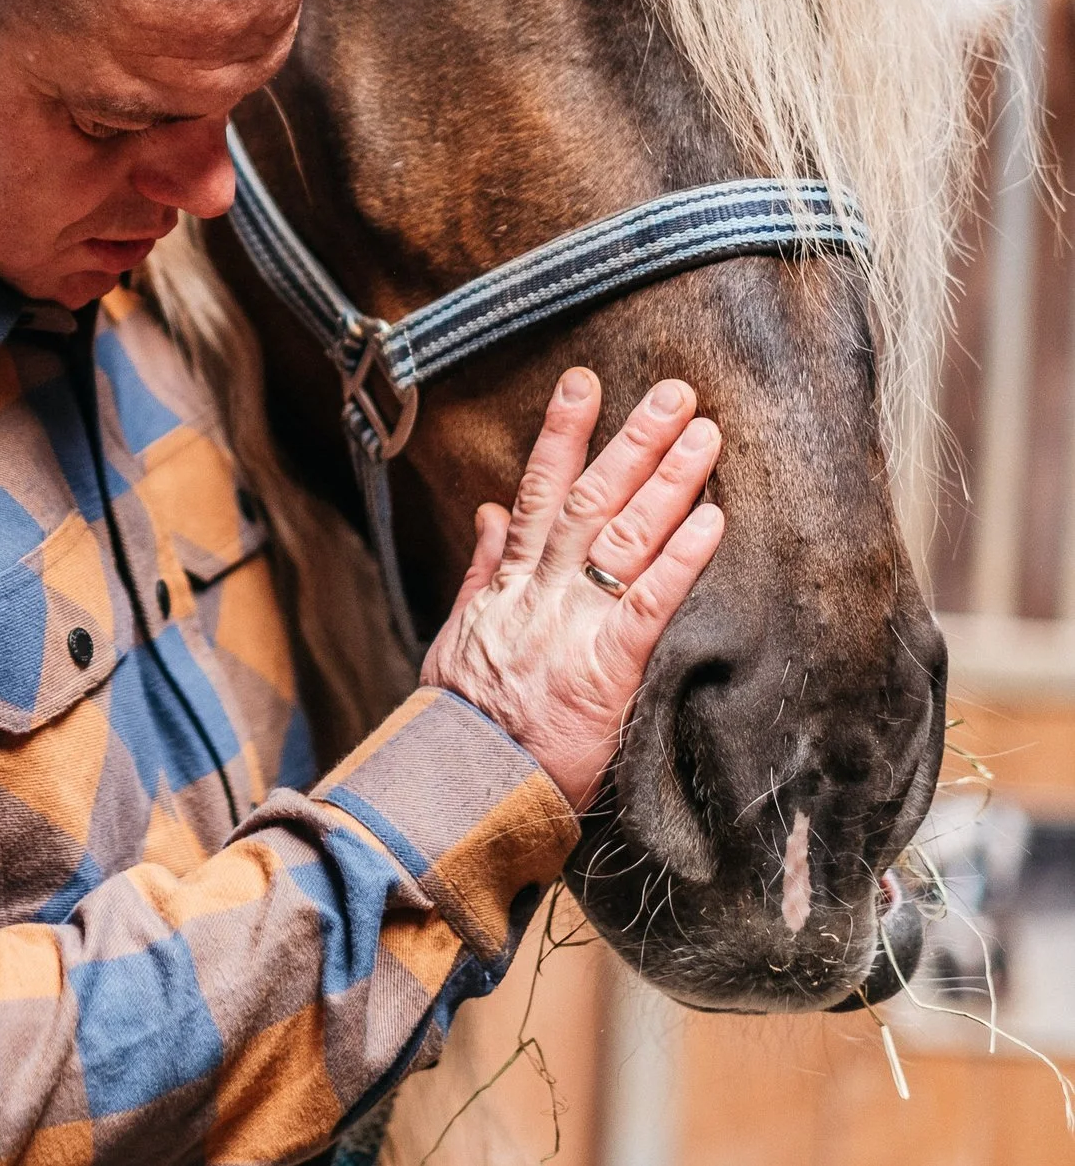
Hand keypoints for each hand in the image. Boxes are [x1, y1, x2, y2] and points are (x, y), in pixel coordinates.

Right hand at [421, 368, 723, 812]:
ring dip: (665, 480)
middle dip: (632, 441)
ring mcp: (572, 627)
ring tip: (704, 434)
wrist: (461, 782)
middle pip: (590, 501)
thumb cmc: (461, 719)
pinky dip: (679, 559)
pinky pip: (646, 603)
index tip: (585, 384)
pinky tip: (709, 520)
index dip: (561, 435)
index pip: (536, 493)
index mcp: (507, 585)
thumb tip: (488, 511)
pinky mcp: (605, 668)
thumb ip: (481, 570)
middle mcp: (539, 593)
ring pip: (621, 537)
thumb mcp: (457, 635)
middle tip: (675, 393)